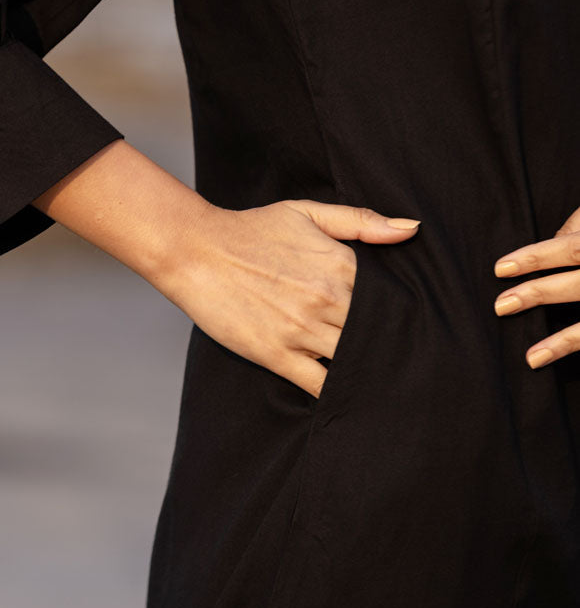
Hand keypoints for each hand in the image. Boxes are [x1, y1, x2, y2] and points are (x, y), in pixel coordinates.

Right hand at [163, 198, 420, 399]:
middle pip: (377, 335)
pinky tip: (347, 395)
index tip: (410, 326)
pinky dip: (338, 393)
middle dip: (389, 346)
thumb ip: (362, 220)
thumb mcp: (306, 213)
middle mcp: (327, 299)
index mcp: (340, 265)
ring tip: (380, 380)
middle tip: (405, 361)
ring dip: (367, 370)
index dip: (402, 316)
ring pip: (353, 362)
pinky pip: (322, 386)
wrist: (196, 250)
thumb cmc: (251, 230)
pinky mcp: (277, 355)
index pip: (391, 301)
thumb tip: (412, 228)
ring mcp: (302, 330)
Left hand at [494, 206, 579, 368]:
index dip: (536, 257)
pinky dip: (571, 349)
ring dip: (562, 341)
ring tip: (530, 356)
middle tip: (499, 306)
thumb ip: (579, 228)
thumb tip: (553, 238)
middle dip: (539, 294)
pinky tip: (549, 364)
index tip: (499, 268)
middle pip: (578, 284)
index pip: (570, 248)